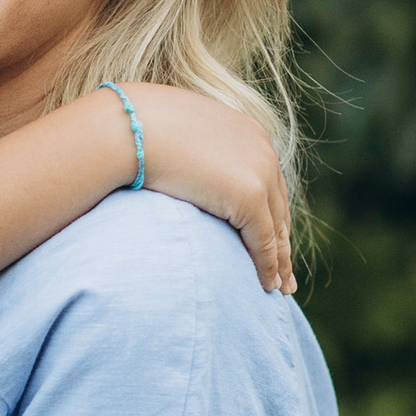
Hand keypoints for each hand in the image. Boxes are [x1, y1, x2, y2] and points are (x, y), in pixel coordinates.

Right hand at [126, 87, 295, 294]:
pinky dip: (267, 267)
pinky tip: (267, 286)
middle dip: (282, 241)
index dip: (270, 213)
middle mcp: (262, 151)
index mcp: (248, 132)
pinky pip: (264, 241)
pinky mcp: (249, 197)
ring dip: (280, 262)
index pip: (266, 181)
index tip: (272, 237)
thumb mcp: (176, 135)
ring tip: (279, 287)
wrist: (130, 127)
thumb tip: (178, 162)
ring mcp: (259, 173)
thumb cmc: (136, 129)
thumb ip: (191, 151)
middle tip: (285, 272)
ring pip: (276, 228)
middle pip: (277, 206)